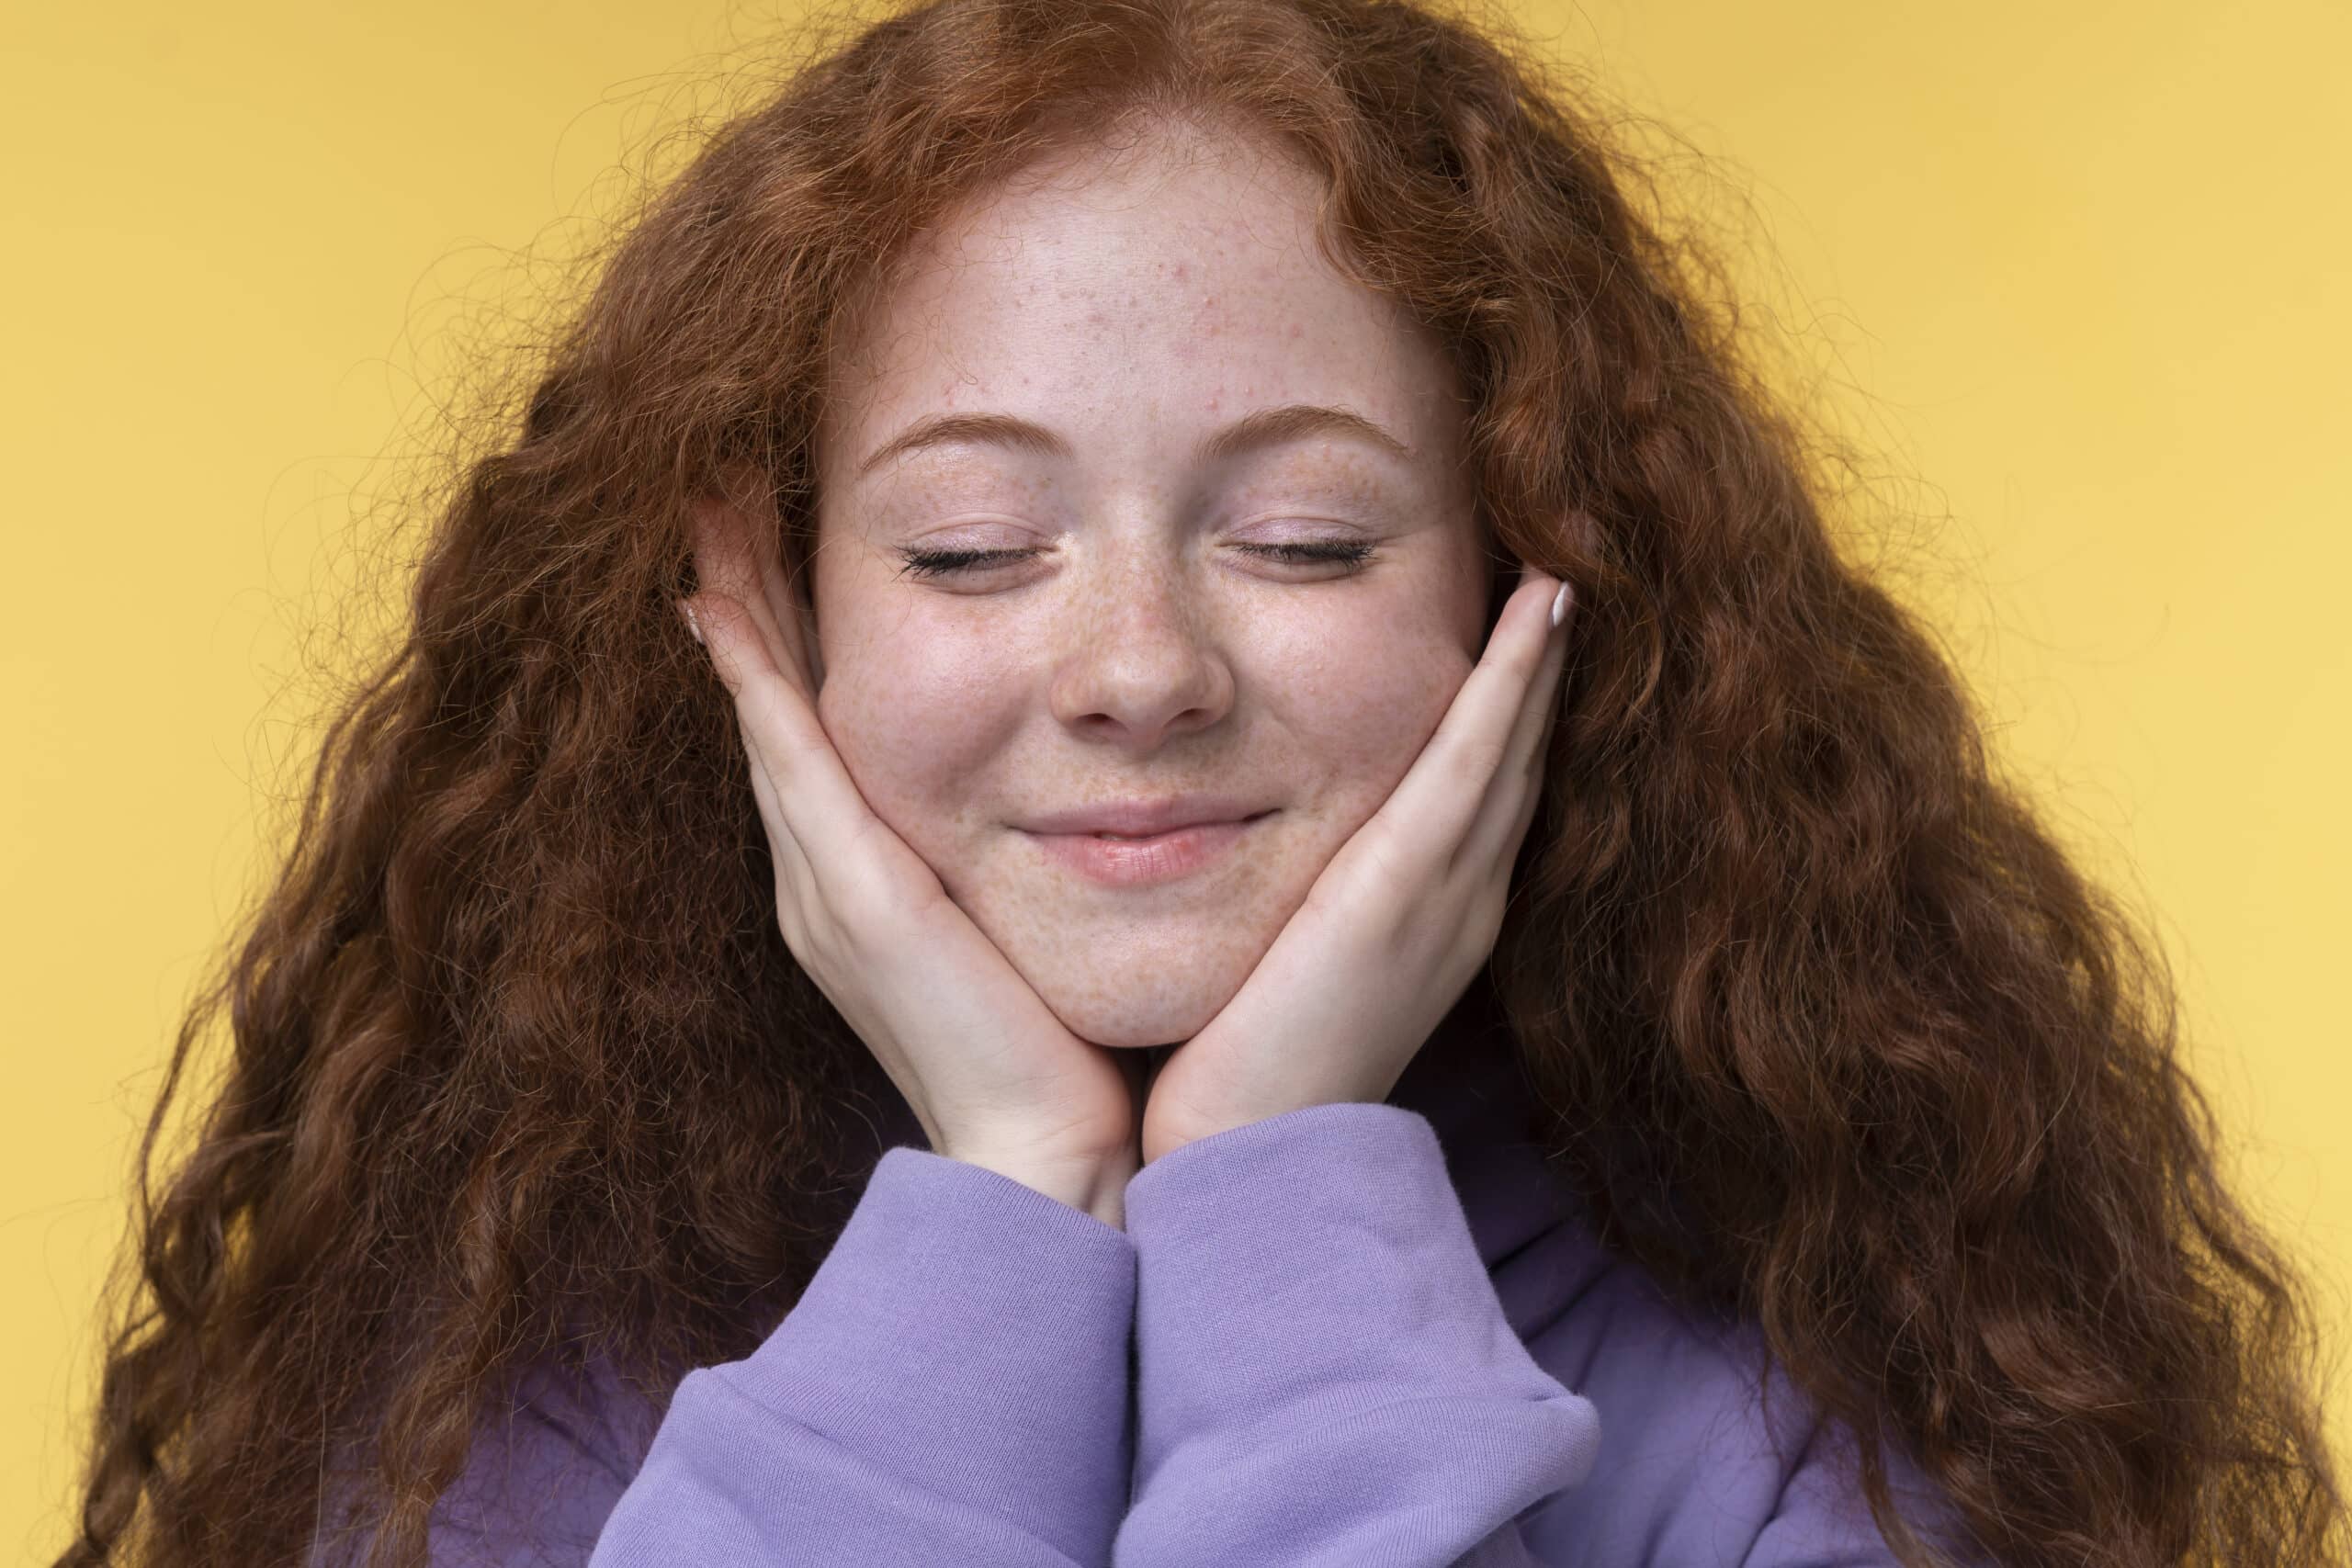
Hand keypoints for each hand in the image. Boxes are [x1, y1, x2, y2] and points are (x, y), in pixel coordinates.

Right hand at [682, 480, 1141, 1221]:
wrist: (1044, 1159)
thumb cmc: (1055, 1054)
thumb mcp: (1025, 931)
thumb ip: (1012, 866)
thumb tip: (1067, 798)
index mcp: (863, 885)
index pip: (816, 738)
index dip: (785, 645)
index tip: (769, 553)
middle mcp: (823, 878)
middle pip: (771, 713)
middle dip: (742, 604)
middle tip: (712, 501)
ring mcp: (824, 886)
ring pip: (767, 720)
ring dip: (736, 614)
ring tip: (711, 518)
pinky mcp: (852, 893)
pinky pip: (791, 761)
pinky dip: (754, 682)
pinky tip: (723, 608)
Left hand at [1136, 562, 1574, 1166]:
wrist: (1245, 1157)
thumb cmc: (1239, 1071)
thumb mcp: (1280, 961)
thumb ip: (1293, 902)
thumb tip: (1260, 848)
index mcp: (1433, 920)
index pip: (1482, 792)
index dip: (1510, 711)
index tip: (1521, 633)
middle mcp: (1462, 901)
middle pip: (1519, 758)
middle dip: (1542, 671)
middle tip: (1565, 576)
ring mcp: (1450, 894)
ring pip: (1514, 744)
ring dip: (1542, 654)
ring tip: (1564, 569)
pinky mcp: (1410, 887)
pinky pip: (1479, 758)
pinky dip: (1514, 681)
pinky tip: (1540, 610)